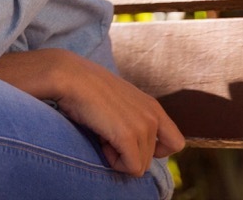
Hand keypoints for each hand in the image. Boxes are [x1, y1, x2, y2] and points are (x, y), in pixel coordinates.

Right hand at [0, 49, 183, 176]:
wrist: (67, 75)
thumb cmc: (84, 87)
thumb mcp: (117, 100)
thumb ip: (131, 116)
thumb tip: (126, 142)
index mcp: (152, 106)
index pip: (175, 143)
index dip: (154, 150)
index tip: (128, 141)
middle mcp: (153, 115)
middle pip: (152, 158)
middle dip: (128, 152)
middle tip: (106, 134)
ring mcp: (143, 125)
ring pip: (140, 164)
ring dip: (118, 155)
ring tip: (100, 132)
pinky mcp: (128, 135)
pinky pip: (132, 168)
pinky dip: (115, 162)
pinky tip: (100, 142)